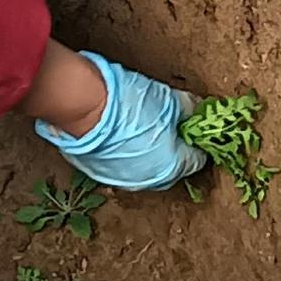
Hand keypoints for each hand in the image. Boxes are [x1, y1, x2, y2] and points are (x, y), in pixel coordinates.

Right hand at [34, 53, 204, 190]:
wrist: (83, 106)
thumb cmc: (128, 104)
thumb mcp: (168, 100)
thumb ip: (188, 109)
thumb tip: (195, 110)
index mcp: (172, 166)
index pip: (197, 158)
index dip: (195, 139)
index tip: (190, 124)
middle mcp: (150, 180)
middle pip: (172, 164)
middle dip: (172, 145)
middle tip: (166, 120)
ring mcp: (124, 179)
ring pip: (146, 166)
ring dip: (148, 149)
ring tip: (140, 122)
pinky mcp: (101, 174)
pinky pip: (123, 164)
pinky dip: (126, 151)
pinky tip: (120, 131)